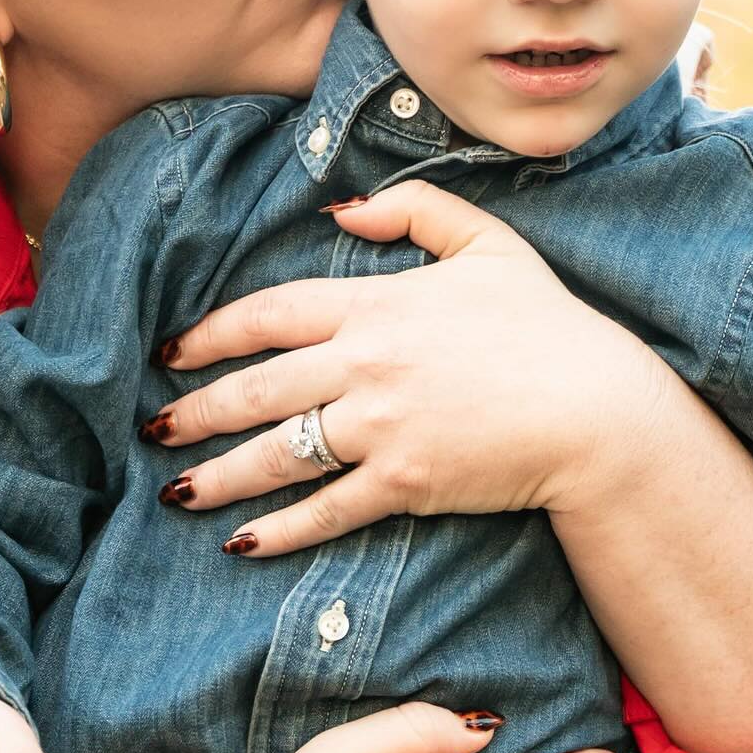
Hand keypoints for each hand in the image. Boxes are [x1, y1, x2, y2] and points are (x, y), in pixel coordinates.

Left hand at [145, 181, 669, 555]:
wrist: (598, 409)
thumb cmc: (548, 324)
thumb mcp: (486, 243)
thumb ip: (414, 210)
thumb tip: (340, 211)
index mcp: (375, 304)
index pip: (267, 315)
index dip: (210, 333)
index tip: (171, 350)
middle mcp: (364, 364)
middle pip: (255, 389)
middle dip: (194, 411)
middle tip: (154, 427)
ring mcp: (380, 427)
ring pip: (277, 453)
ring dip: (219, 475)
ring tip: (175, 491)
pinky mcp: (403, 485)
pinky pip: (325, 509)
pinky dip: (279, 530)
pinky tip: (243, 543)